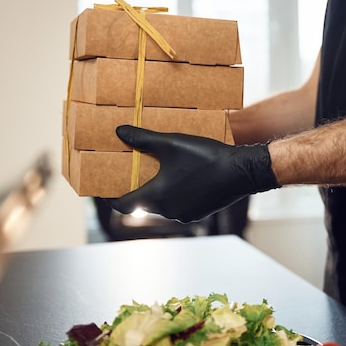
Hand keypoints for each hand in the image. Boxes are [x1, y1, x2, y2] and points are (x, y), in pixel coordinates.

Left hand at [106, 125, 279, 222]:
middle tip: (133, 172)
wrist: (241, 171)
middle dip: (136, 189)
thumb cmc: (205, 157)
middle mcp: (167, 211)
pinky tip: (182, 178)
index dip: (111, 197)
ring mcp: (184, 214)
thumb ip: (143, 138)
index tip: (104, 188)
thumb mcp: (171, 143)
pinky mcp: (198, 213)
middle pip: (142, 204)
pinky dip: (174, 195)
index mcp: (156, 196)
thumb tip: (119, 131)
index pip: (122, 205)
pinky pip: (178, 206)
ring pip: (161, 205)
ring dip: (157, 192)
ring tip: (159, 172)